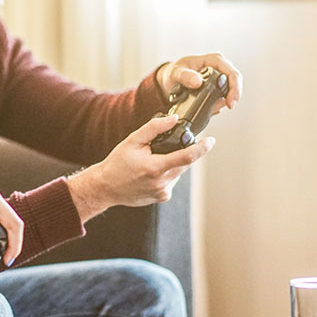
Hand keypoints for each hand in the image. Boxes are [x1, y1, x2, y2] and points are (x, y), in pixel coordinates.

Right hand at [67, 114, 212, 219]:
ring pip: (178, 172)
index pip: (187, 157)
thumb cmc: (117, 164)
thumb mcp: (132, 141)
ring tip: (150, 163)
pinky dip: (166, 174)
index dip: (202, 148)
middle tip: (162, 149)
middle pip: (184, 164)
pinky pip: (171, 180)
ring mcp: (163, 192)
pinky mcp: (162, 197)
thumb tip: (173, 119)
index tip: (210, 141)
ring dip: (172, 164)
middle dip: (181, 153)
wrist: (106, 187)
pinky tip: (150, 173)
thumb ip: (154, 128)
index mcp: (155, 168)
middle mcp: (161, 182)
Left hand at [156, 52, 241, 110]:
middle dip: (232, 97)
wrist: (169, 80)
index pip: (231, 73)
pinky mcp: (216, 87)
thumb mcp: (175, 73)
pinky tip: (209, 108)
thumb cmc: (173, 72)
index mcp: (212, 60)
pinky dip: (217, 104)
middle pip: (234, 82)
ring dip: (222, 102)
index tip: (230, 102)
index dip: (234, 88)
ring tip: (211, 108)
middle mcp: (219, 67)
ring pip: (229, 91)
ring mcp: (219, 77)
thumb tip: (197, 82)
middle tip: (228, 107)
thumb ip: (184, 76)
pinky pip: (223, 97)